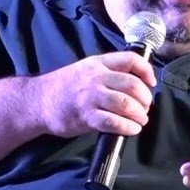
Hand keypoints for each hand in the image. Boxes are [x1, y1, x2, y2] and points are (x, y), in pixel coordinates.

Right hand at [33, 52, 156, 137]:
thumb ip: (107, 72)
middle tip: (145, 107)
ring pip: (125, 104)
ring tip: (141, 120)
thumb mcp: (85, 69)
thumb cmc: (64, 87)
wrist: (38, 101)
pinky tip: (132, 129)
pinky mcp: (86, 116)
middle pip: (132, 85)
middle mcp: (96, 78)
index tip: (151, 83)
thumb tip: (135, 83)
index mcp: (98, 63)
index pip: (130, 60)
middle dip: (145, 98)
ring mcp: (90, 97)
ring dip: (139, 114)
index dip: (146, 71)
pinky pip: (114, 122)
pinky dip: (127, 127)